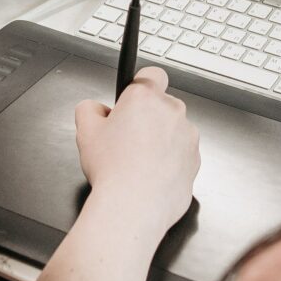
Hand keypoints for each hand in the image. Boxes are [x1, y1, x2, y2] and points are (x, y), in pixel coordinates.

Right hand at [72, 68, 200, 250]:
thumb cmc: (113, 170)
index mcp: (145, 98)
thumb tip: (96, 109)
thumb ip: (89, 109)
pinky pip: (181, 153)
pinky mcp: (195, 160)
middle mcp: (172, 112)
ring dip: (161, 139)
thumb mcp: (84, 131)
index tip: (131, 100)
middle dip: (148, 117)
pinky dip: (170, 160)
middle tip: (127, 137)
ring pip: (174, 130)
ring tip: (137, 161)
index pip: (151, 74)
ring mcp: (188, 136)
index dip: (140, 86)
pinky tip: (150, 174)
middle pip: (162, 105)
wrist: (134, 206)